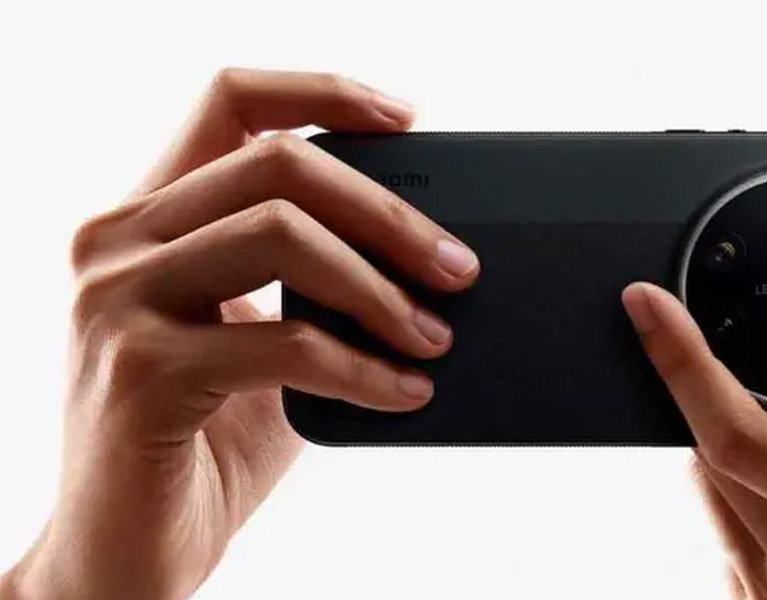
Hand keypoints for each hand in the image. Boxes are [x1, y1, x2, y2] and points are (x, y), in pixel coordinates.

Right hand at [1, 68, 478, 599]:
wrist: (124, 552)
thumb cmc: (200, 443)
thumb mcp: (262, 344)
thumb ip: (313, 291)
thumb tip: (428, 266)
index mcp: (147, 218)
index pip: (230, 102)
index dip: (322, 91)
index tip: (408, 118)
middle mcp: (116, 242)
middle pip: (276, 163)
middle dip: (387, 212)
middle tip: (458, 266)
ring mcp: (116, 302)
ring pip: (280, 234)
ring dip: (381, 288)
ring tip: (436, 335)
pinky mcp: (139, 371)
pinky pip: (285, 341)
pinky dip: (364, 367)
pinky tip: (406, 393)